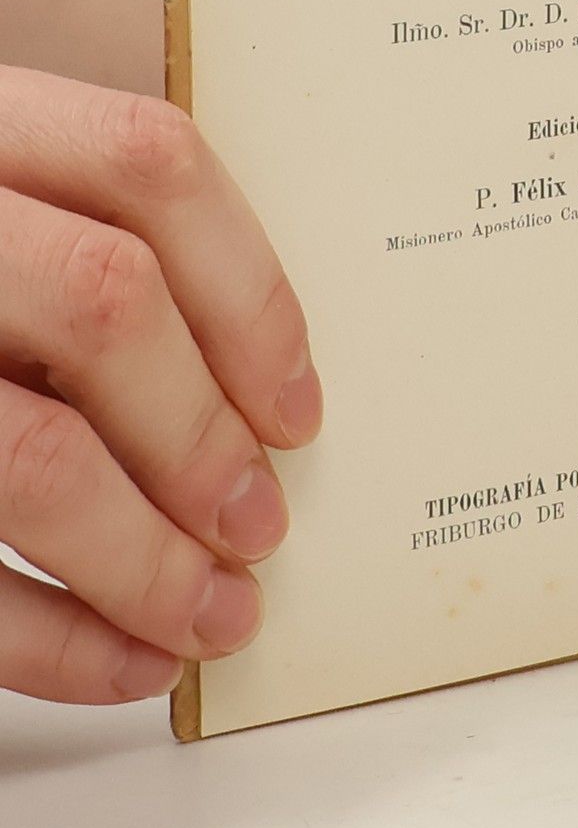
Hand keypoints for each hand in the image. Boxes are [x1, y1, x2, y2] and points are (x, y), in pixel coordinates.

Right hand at [0, 63, 319, 702]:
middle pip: (105, 304)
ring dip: (145, 559)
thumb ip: (95, 259)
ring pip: (32, 453)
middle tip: (260, 528)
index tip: (298, 409)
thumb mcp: (9, 224)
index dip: (248, 293)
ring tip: (215, 616)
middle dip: (201, 436)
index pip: (147, 165)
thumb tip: (261, 405)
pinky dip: (53, 639)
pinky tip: (126, 662)